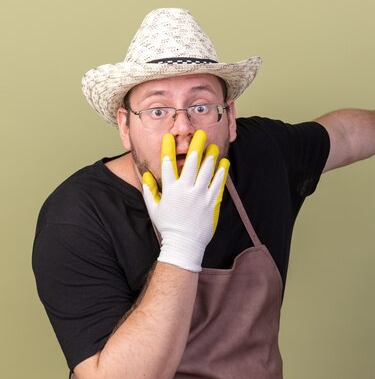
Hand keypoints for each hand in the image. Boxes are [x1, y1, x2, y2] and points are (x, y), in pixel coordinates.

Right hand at [141, 130, 229, 271]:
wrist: (185, 244)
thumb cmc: (168, 226)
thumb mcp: (154, 208)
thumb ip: (150, 190)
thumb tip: (146, 175)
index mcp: (170, 190)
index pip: (168, 165)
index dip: (168, 149)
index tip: (170, 136)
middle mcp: (186, 190)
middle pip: (191, 163)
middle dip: (195, 146)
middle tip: (200, 133)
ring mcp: (201, 196)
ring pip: (207, 171)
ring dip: (210, 156)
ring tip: (213, 145)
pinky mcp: (212, 203)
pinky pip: (218, 184)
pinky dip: (221, 172)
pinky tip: (223, 163)